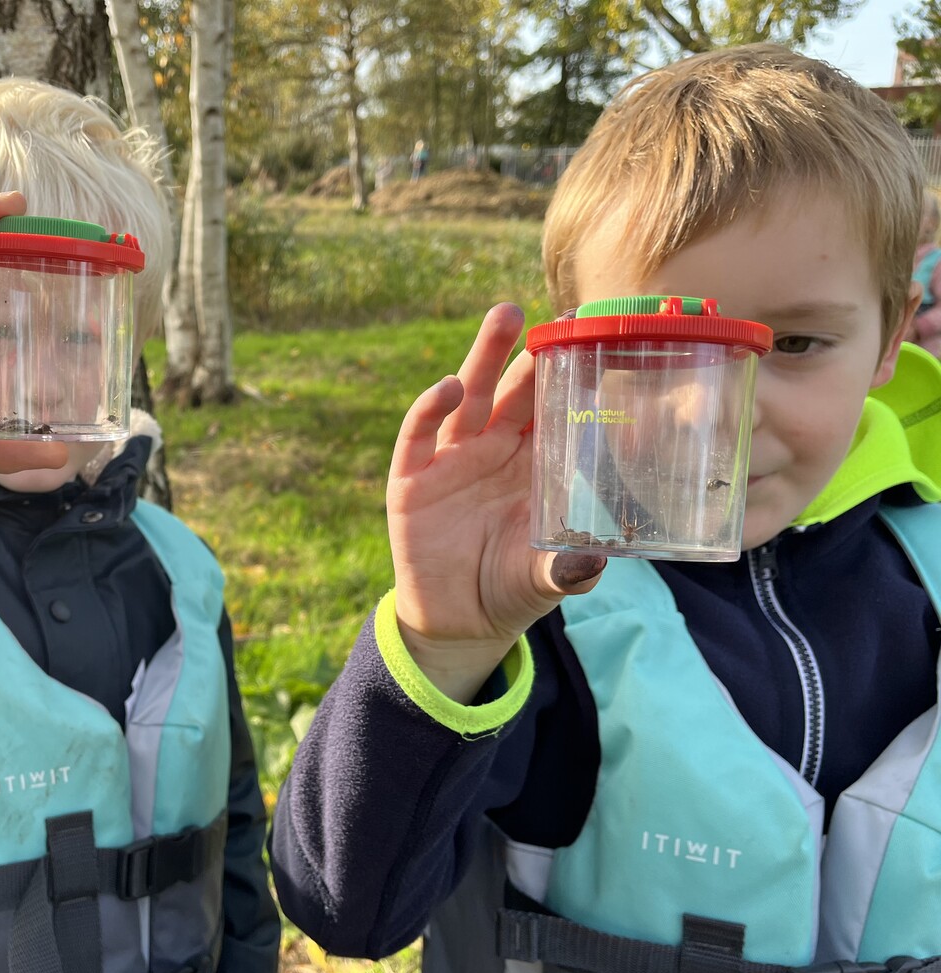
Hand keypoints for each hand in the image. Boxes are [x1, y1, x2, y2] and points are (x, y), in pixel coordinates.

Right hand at [387, 303, 604, 701]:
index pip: (552, 408)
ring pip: (469, 396)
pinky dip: (430, 407)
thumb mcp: (546, 579)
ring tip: (505, 317)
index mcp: (531, 464)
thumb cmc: (510, 589)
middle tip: (556, 312)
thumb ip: (570, 568)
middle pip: (513, 389)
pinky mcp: (412, 479)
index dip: (570, 375)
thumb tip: (597, 560)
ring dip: (485, 356)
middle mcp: (492, 451)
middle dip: (530, 350)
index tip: (596, 339)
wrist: (457, 623)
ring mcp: (450, 460)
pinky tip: (448, 388)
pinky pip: (419, 434)